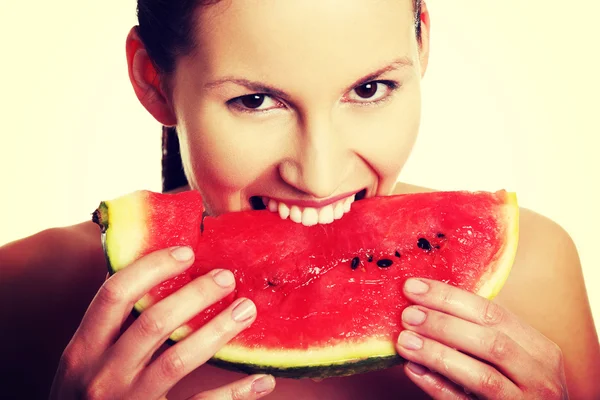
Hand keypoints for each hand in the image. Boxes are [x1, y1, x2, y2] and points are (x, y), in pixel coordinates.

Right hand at [49, 246, 274, 399]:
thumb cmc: (87, 396)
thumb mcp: (85, 361)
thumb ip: (113, 326)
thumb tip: (157, 272)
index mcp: (83, 350)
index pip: (115, 295)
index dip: (152, 267)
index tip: (186, 251)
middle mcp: (103, 376)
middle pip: (154, 323)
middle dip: (195, 294)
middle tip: (226, 277)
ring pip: (179, 360)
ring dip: (218, 330)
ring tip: (247, 309)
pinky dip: (235, 393)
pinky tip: (261, 379)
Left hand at [396, 278, 567, 398]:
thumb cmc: (516, 388)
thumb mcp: (513, 358)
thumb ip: (481, 333)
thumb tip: (427, 302)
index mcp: (540, 350)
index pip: (493, 313)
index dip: (450, 297)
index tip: (413, 286)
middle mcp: (540, 377)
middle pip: (489, 341)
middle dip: (443, 324)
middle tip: (408, 315)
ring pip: (481, 376)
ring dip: (437, 354)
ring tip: (405, 341)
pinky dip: (437, 386)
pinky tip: (414, 370)